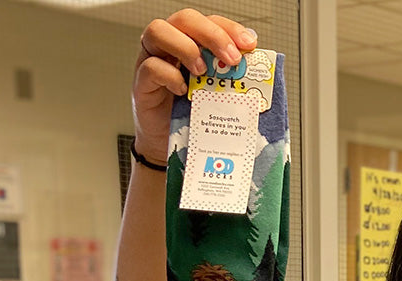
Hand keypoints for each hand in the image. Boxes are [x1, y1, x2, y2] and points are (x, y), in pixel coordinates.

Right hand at [133, 9, 256, 163]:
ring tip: (202, 71)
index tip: (249, 44)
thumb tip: (259, 74)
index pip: (211, 21)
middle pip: (185, 18)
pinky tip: (183, 90)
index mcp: (194, 42)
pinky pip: (150, 66)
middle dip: (212, 34)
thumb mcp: (220, 92)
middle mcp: (172, 44)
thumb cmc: (195, 113)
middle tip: (231, 58)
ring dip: (186, 47)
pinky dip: (169, 75)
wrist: (171, 141)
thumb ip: (232, 77)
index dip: (230, 28)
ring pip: (158, 31)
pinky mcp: (142, 81)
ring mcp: (153, 59)